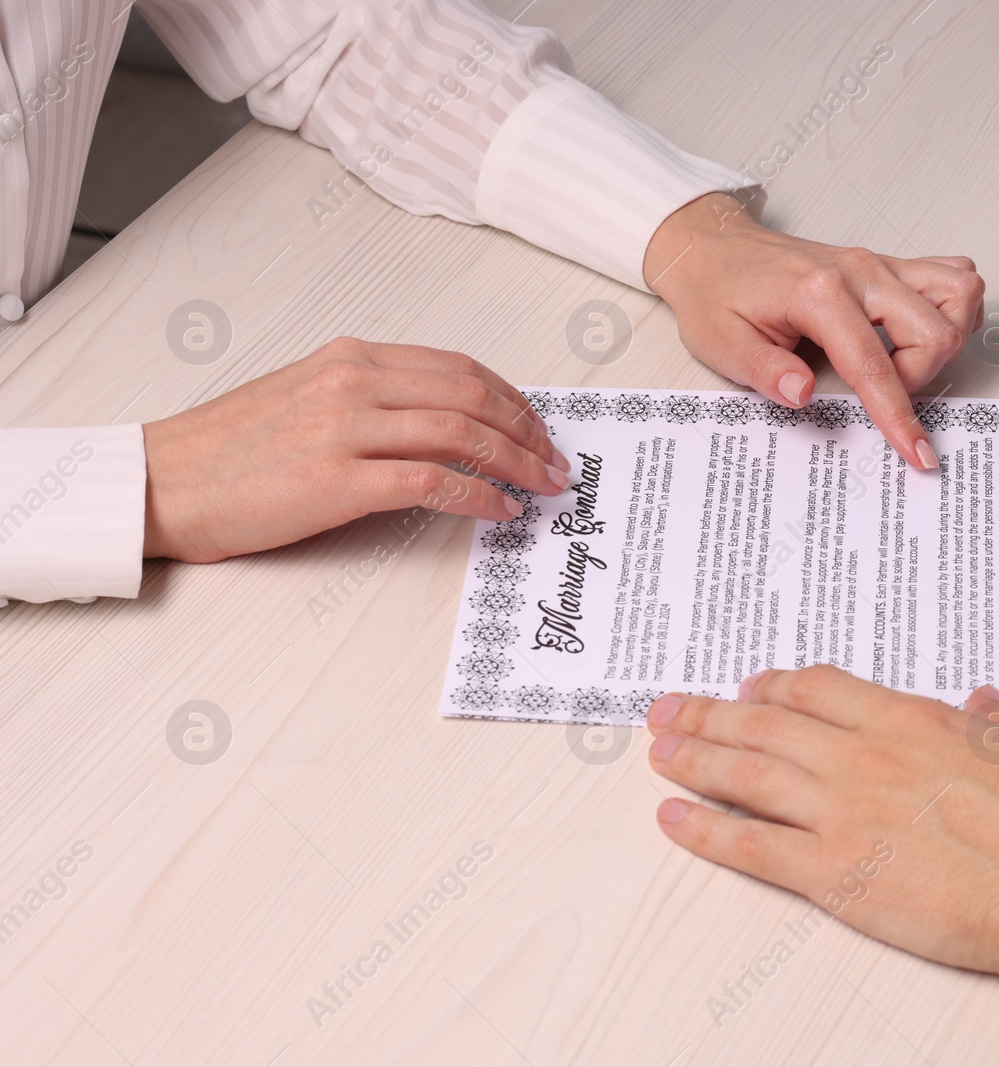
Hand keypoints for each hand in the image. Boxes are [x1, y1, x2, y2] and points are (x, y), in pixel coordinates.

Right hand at [142, 337, 569, 561]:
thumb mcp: (304, 398)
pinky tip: (500, 510)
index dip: (510, 397)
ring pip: (461, 432)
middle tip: (556, 460)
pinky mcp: (337, 481)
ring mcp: (345, 429)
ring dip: (517, 462)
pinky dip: (478, 496)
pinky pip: (431, 482)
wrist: (160, 482)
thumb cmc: (226, 451)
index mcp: (349, 359)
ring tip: (543, 486)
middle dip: (527, 429)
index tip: (538, 425)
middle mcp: (353, 383)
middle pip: (471, 394)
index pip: (455, 367)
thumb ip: (368, 400)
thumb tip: (437, 424)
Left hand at [643, 192, 985, 470]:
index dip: (899, 417)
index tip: (917, 452)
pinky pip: (951, 275)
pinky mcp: (886, 264)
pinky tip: (926, 333)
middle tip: (882, 394)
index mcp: (819, 294)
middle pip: (936, 330)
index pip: (875, 365)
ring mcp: (878, 264)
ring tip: (909, 364)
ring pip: (960, 292)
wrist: (711, 249)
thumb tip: (802, 394)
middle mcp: (860, 272)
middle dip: (921, 377)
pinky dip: (955, 306)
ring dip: (948, 338)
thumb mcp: (722, 344)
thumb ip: (765, 371)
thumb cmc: (717, 294)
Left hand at [645, 666, 998, 1020]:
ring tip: (660, 749)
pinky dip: (704, 829)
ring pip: (746, 773)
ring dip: (694, 757)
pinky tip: (674, 818)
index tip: (751, 688)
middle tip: (670, 707)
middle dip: (710, 713)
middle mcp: (865, 756)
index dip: (775, 687)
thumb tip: (986, 704)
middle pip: (765, 722)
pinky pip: (750, 845)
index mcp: (911, 720)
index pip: (819, 690)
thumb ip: (997, 725)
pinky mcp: (836, 874)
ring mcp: (844, 812)